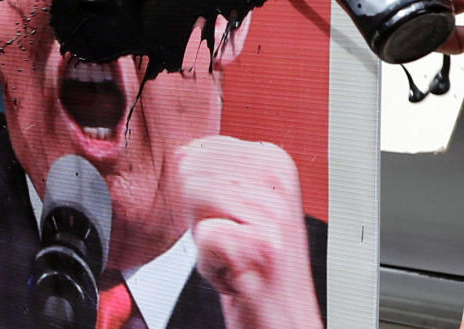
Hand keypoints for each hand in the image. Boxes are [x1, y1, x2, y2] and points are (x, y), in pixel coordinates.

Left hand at [178, 136, 322, 328]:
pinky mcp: (263, 246)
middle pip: (194, 174)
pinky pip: (205, 237)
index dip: (199, 191)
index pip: (200, 150)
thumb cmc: (254, 260)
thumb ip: (210, 167)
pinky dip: (209, 264)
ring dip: (204, 239)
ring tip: (234, 253)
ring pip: (195, 200)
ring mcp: (274, 213)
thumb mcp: (236, 201)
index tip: (231, 217)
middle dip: (197, 212)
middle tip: (232, 238)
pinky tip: (235, 273)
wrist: (282, 314)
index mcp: (274, 159)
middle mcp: (279, 180)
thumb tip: (181, 152)